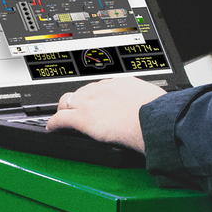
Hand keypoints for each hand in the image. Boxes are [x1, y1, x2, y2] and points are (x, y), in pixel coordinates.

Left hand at [46, 76, 164, 149]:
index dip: (94, 97)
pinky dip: (53, 124)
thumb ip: (144, 101)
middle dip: (77, 102)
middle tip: (77, 112)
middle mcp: (102, 89)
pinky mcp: (83, 118)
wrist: (153, 120)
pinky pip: (60, 119)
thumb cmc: (158, 113)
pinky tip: (52, 129)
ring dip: (64, 110)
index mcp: (120, 83)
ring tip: (62, 119)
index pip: (99, 87)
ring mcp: (90, 102)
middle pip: (81, 92)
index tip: (95, 103)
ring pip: (67, 102)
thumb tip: (149, 105)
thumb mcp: (153, 98)